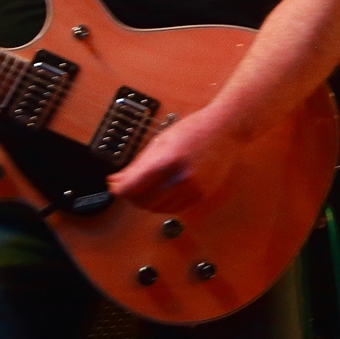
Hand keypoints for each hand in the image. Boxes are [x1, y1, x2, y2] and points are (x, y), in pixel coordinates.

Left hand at [107, 106, 244, 211]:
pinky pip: (175, 209)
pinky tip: (163, 192)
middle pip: (144, 201)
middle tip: (128, 187)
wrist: (225, 129)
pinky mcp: (202, 195)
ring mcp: (193, 188)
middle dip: (132, 196)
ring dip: (147, 202)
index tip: (114, 188)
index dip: (119, 190)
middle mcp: (181, 176)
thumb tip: (118, 180)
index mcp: (168, 159)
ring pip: (158, 208)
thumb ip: (139, 164)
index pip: (134, 186)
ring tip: (146, 189)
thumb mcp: (161, 140)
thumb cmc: (194, 129)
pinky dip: (163, 204)